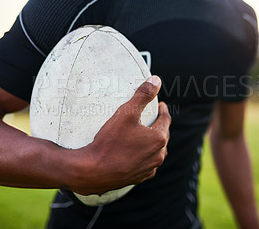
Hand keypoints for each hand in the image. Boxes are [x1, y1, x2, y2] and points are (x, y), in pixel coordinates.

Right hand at [68, 76, 170, 194]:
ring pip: (156, 152)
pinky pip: (146, 164)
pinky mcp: (139, 178)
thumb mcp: (126, 113)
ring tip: (144, 134)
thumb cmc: (109, 142)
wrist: (93, 171)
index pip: (166, 119)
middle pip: (163, 136)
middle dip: (159, 125)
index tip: (160, 105)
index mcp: (158, 139)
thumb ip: (142, 95)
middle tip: (153, 118)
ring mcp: (149, 169)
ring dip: (152, 142)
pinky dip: (144, 156)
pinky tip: (136, 152)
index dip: (163, 110)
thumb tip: (156, 80)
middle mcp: (158, 156)